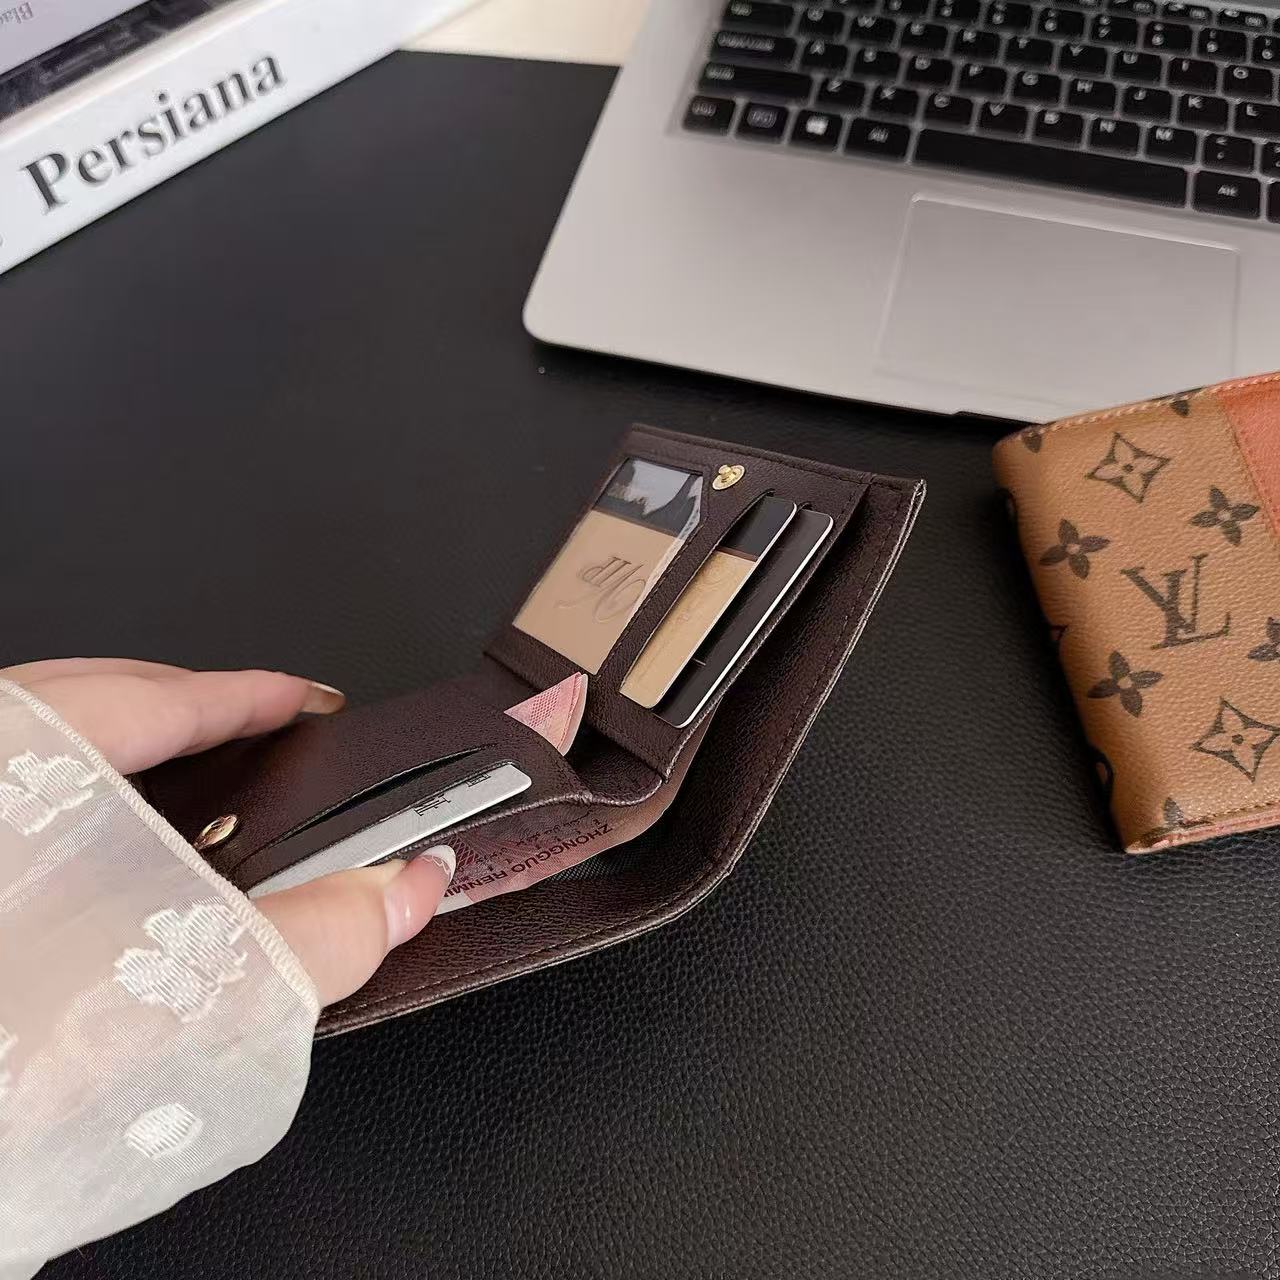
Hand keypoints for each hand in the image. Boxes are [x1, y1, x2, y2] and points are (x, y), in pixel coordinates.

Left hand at [2, 657, 453, 1005]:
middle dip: (186, 711)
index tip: (309, 703)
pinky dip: (68, 809)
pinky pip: (9, 799)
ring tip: (189, 793)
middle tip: (260, 737)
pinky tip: (97, 867)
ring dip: (120, 759)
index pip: (161, 695)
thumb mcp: (185, 994)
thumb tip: (408, 890)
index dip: (250, 694)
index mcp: (23, 771)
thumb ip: (316, 937)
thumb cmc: (12, 1063)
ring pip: (36, 746)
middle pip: (92, 698)